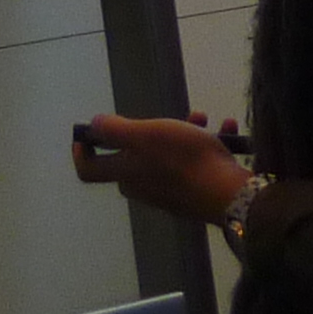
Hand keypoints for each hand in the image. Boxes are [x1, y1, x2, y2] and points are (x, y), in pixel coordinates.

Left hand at [71, 112, 248, 226]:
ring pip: (166, 156)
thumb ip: (115, 130)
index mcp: (126, 174)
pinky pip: (191, 164)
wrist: (229, 195)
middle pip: (132, 158)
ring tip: (201, 119)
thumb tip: (93, 126)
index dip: (82, 151)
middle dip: (147, 131)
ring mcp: (168, 193)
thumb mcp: (146, 135)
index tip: (85, 134)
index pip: (89, 170)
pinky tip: (225, 132)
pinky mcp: (192, 194)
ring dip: (182, 133)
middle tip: (164, 118)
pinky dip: (205, 145)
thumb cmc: (184, 160)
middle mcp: (143, 187)